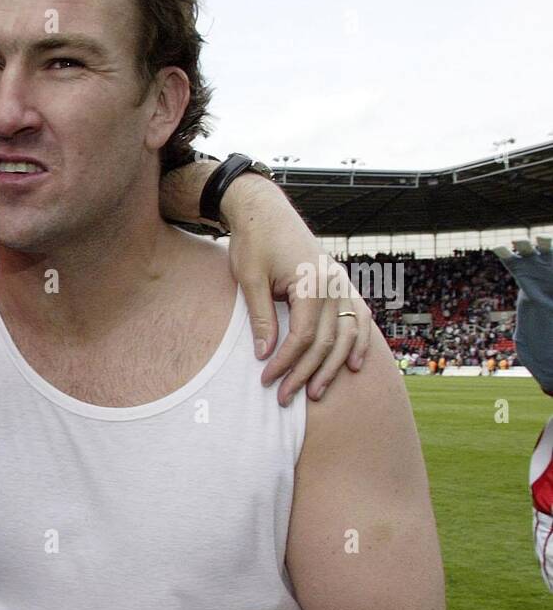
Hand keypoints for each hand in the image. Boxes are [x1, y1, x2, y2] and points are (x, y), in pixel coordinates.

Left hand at [223, 175, 372, 405]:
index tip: (267, 380)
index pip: (304, 337)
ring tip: (317, 393)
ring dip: (333, 367)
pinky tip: (354, 364)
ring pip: (347, 334)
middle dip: (306, 373)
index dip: (286, 363)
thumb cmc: (253, 242)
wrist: (265, 211)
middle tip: (285, 398)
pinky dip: (359, 341)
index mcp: (311, 284)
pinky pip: (358, 316)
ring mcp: (340, 283)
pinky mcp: (339, 282)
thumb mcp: (250, 280)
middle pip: (327, 341)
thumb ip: (261, 318)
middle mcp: (333, 285)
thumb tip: (265, 355)